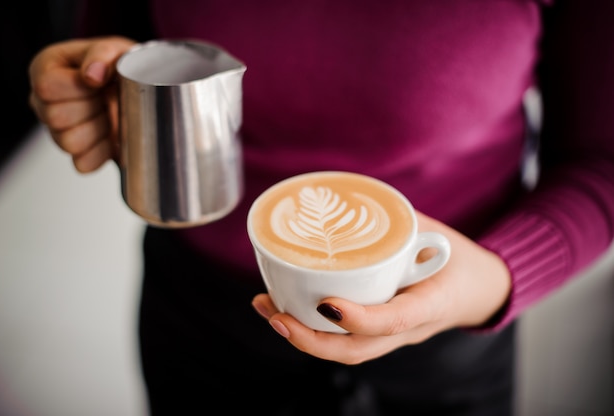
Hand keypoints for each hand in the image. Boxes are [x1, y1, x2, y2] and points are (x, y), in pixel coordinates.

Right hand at [28, 36, 135, 172]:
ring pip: (70, 143)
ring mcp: (56, 132)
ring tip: (109, 114)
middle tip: (107, 99)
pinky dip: (104, 151)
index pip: (47, 87)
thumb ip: (102, 54)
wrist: (139, 92)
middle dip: (91, 109)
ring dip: (98, 130)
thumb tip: (92, 74)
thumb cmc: (121, 68)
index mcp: (46, 70)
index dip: (78, 89)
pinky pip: (84, 163)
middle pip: (56, 118)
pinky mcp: (75, 155)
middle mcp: (43, 102)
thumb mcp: (116, 50)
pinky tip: (111, 134)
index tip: (99, 83)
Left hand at [251, 211, 510, 364]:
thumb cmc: (456, 258)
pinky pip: (343, 339)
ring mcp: (392, 336)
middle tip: (275, 315)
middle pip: (358, 350)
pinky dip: (308, 328)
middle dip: (310, 339)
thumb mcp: (434, 234)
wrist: (477, 289)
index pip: (395, 321)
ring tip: (265, 307)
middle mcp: (408, 329)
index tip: (327, 305)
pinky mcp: (377, 331)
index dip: (359, 318)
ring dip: (301, 335)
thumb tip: (345, 198)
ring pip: (344, 349)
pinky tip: (279, 307)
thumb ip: (396, 221)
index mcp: (430, 304)